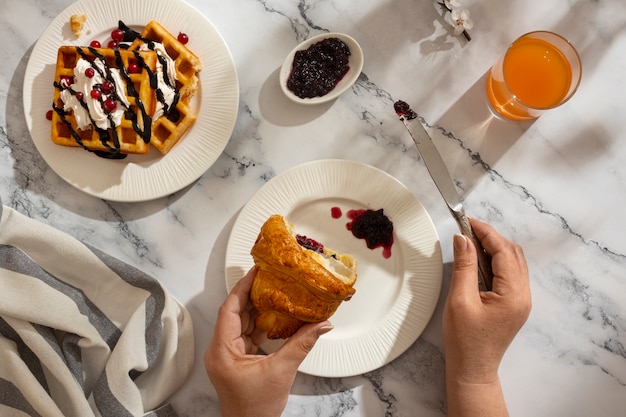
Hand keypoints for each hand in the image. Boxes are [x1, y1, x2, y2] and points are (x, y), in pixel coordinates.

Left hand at [205, 267, 332, 416]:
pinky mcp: (236, 360)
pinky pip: (246, 334)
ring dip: (257, 309)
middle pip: (235, 313)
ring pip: (241, 323)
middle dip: (252, 295)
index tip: (256, 272)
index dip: (243, 288)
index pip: (230, 309)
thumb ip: (301, 344)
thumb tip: (320, 325)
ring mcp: (227, 356)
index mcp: (223, 351)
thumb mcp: (282, 372)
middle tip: (269, 278)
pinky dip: (260, 324)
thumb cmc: (255, 410)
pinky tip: (274, 317)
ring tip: (274, 293)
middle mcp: (220, 351)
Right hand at [443, 218, 530, 382]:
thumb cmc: (465, 340)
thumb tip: (462, 239)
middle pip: (512, 253)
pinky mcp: (514, 304)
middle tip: (466, 229)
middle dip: (491, 237)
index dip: (485, 232)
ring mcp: (521, 300)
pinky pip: (509, 274)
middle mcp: (523, 295)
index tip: (467, 221)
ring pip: (513, 262)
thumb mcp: (460, 300)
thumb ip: (464, 266)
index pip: (503, 251)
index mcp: (513, 294)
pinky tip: (478, 260)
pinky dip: (495, 261)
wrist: (472, 369)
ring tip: (470, 242)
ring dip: (494, 248)